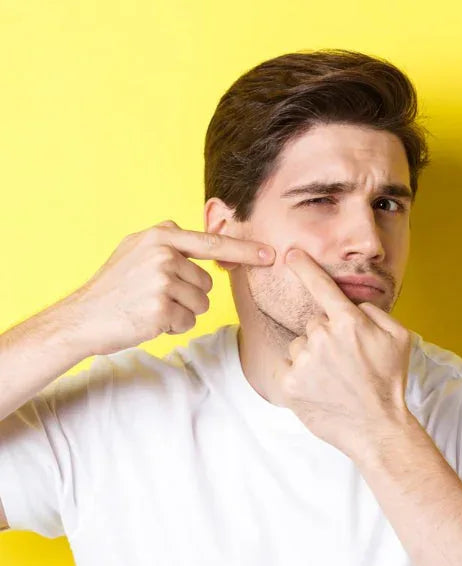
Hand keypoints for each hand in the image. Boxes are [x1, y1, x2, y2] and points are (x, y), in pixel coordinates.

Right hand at [63, 219, 274, 355]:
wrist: (82, 317)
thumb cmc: (114, 287)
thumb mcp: (135, 250)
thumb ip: (168, 241)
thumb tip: (203, 235)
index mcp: (159, 236)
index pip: (212, 243)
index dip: (244, 250)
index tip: (270, 254)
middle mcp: (162, 254)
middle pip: (207, 283)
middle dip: (188, 295)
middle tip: (154, 296)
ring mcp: (161, 281)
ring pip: (200, 304)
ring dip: (180, 312)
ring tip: (150, 307)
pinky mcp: (160, 308)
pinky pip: (188, 321)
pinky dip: (172, 326)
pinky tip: (148, 320)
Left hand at [275, 247, 414, 456]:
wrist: (377, 426)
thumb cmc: (390, 382)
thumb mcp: (400, 338)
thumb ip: (375, 312)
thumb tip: (353, 305)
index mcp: (349, 322)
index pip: (321, 286)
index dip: (304, 267)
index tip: (291, 254)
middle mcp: (323, 336)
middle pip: (314, 323)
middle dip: (326, 336)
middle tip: (346, 362)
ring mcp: (304, 361)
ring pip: (299, 345)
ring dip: (311, 356)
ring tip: (333, 378)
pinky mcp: (289, 383)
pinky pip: (288, 367)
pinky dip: (300, 376)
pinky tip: (320, 389)